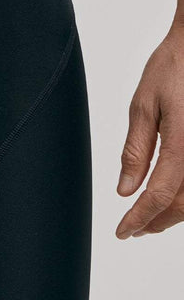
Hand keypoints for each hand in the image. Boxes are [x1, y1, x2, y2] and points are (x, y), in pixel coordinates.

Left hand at [117, 24, 183, 237]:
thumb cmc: (175, 66)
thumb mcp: (144, 105)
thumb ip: (136, 151)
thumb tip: (126, 190)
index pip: (158, 195)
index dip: (138, 218)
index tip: (123, 232)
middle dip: (157, 221)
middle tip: (134, 229)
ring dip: (177, 214)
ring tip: (151, 219)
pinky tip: (175, 196)